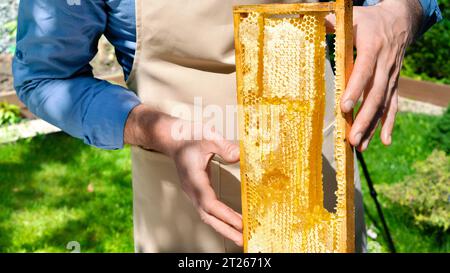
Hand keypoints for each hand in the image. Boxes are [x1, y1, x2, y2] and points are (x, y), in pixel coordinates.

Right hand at [124, 104, 242, 245]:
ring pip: (207, 216)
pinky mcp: (197, 191)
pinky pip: (209, 210)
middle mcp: (192, 190)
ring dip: (224, 228)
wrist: (171, 137)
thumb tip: (240, 156)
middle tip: (243, 241)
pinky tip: (233, 223)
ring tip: (241, 237)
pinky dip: (220, 219)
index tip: (241, 223)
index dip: (225, 215)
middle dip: (226, 230)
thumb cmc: (188, 135)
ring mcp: (193, 192)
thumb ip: (223, 146)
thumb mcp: (207, 135)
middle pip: (208, 217)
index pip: (209, 203)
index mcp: (194, 179)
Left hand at [328, 0, 421, 150]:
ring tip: (361, 146)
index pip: (363, 72)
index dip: (355, 89)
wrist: (401, 20)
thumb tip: (311, 24)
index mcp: (372, 48)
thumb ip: (332, 23)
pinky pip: (393, 105)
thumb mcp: (353, 17)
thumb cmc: (370, 20)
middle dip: (364, 119)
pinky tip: (384, 141)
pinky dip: (389, 124)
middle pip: (375, 96)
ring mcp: (391, 77)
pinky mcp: (394, 84)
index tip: (345, 107)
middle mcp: (384, 65)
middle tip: (352, 138)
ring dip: (373, 127)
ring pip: (383, 105)